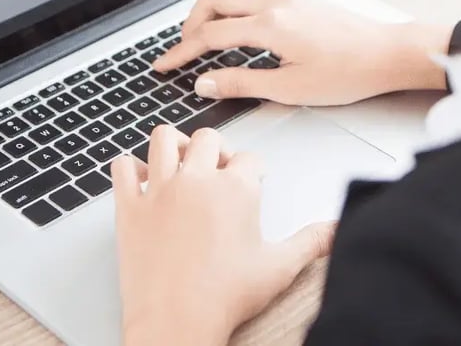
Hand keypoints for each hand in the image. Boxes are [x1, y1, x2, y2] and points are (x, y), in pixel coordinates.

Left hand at [113, 126, 334, 345]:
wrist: (176, 322)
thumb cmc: (225, 297)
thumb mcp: (280, 268)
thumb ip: (313, 242)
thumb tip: (338, 229)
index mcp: (236, 188)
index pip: (249, 158)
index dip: (253, 169)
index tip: (251, 179)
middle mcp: (197, 180)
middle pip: (207, 138)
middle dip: (216, 149)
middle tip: (217, 169)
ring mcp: (160, 190)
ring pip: (163, 139)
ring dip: (173, 144)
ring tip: (180, 162)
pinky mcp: (130, 207)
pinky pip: (122, 168)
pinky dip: (129, 168)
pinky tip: (141, 179)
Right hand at [154, 0, 450, 105]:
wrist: (386, 53)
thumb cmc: (348, 73)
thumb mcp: (291, 89)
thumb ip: (242, 84)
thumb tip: (204, 83)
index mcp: (270, 26)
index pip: (209, 35)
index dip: (181, 52)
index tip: (165, 65)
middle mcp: (274, 1)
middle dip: (189, 24)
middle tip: (183, 50)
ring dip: (210, 5)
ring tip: (205, 31)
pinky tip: (236, 15)